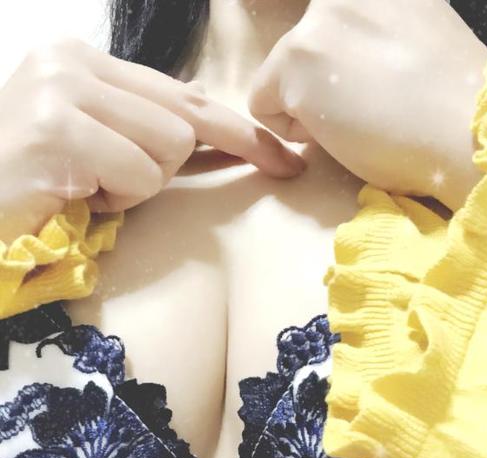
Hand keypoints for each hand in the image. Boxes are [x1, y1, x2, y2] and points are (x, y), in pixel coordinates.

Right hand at [0, 37, 305, 242]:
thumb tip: (205, 109)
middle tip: (105, 183)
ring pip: (169, 148)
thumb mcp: (97, 146)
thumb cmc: (34, 186)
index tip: (285, 159)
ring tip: (83, 188)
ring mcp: (61, 92)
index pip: (185, 95)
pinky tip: (75, 197)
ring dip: (133, 186)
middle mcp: (71, 63)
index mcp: (83, 61)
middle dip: (161, 168)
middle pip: (184, 123)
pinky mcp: (56, 132)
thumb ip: (148, 126)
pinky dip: (115, 200)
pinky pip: (138, 174)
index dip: (238, 133)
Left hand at [248, 0, 486, 210]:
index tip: (317, 59)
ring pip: (281, 75)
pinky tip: (334, 135)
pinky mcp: (295, 61)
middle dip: (321, 82)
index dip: (312, 43)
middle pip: (301, 46)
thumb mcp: (415, 40)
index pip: (324, 15)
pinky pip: (262, 105)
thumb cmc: (450, 105)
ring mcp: (317, 21)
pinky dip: (290, 130)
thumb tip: (346, 64)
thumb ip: (376, 35)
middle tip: (365, 108)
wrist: (464, 133)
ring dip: (307, 106)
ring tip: (355, 123)